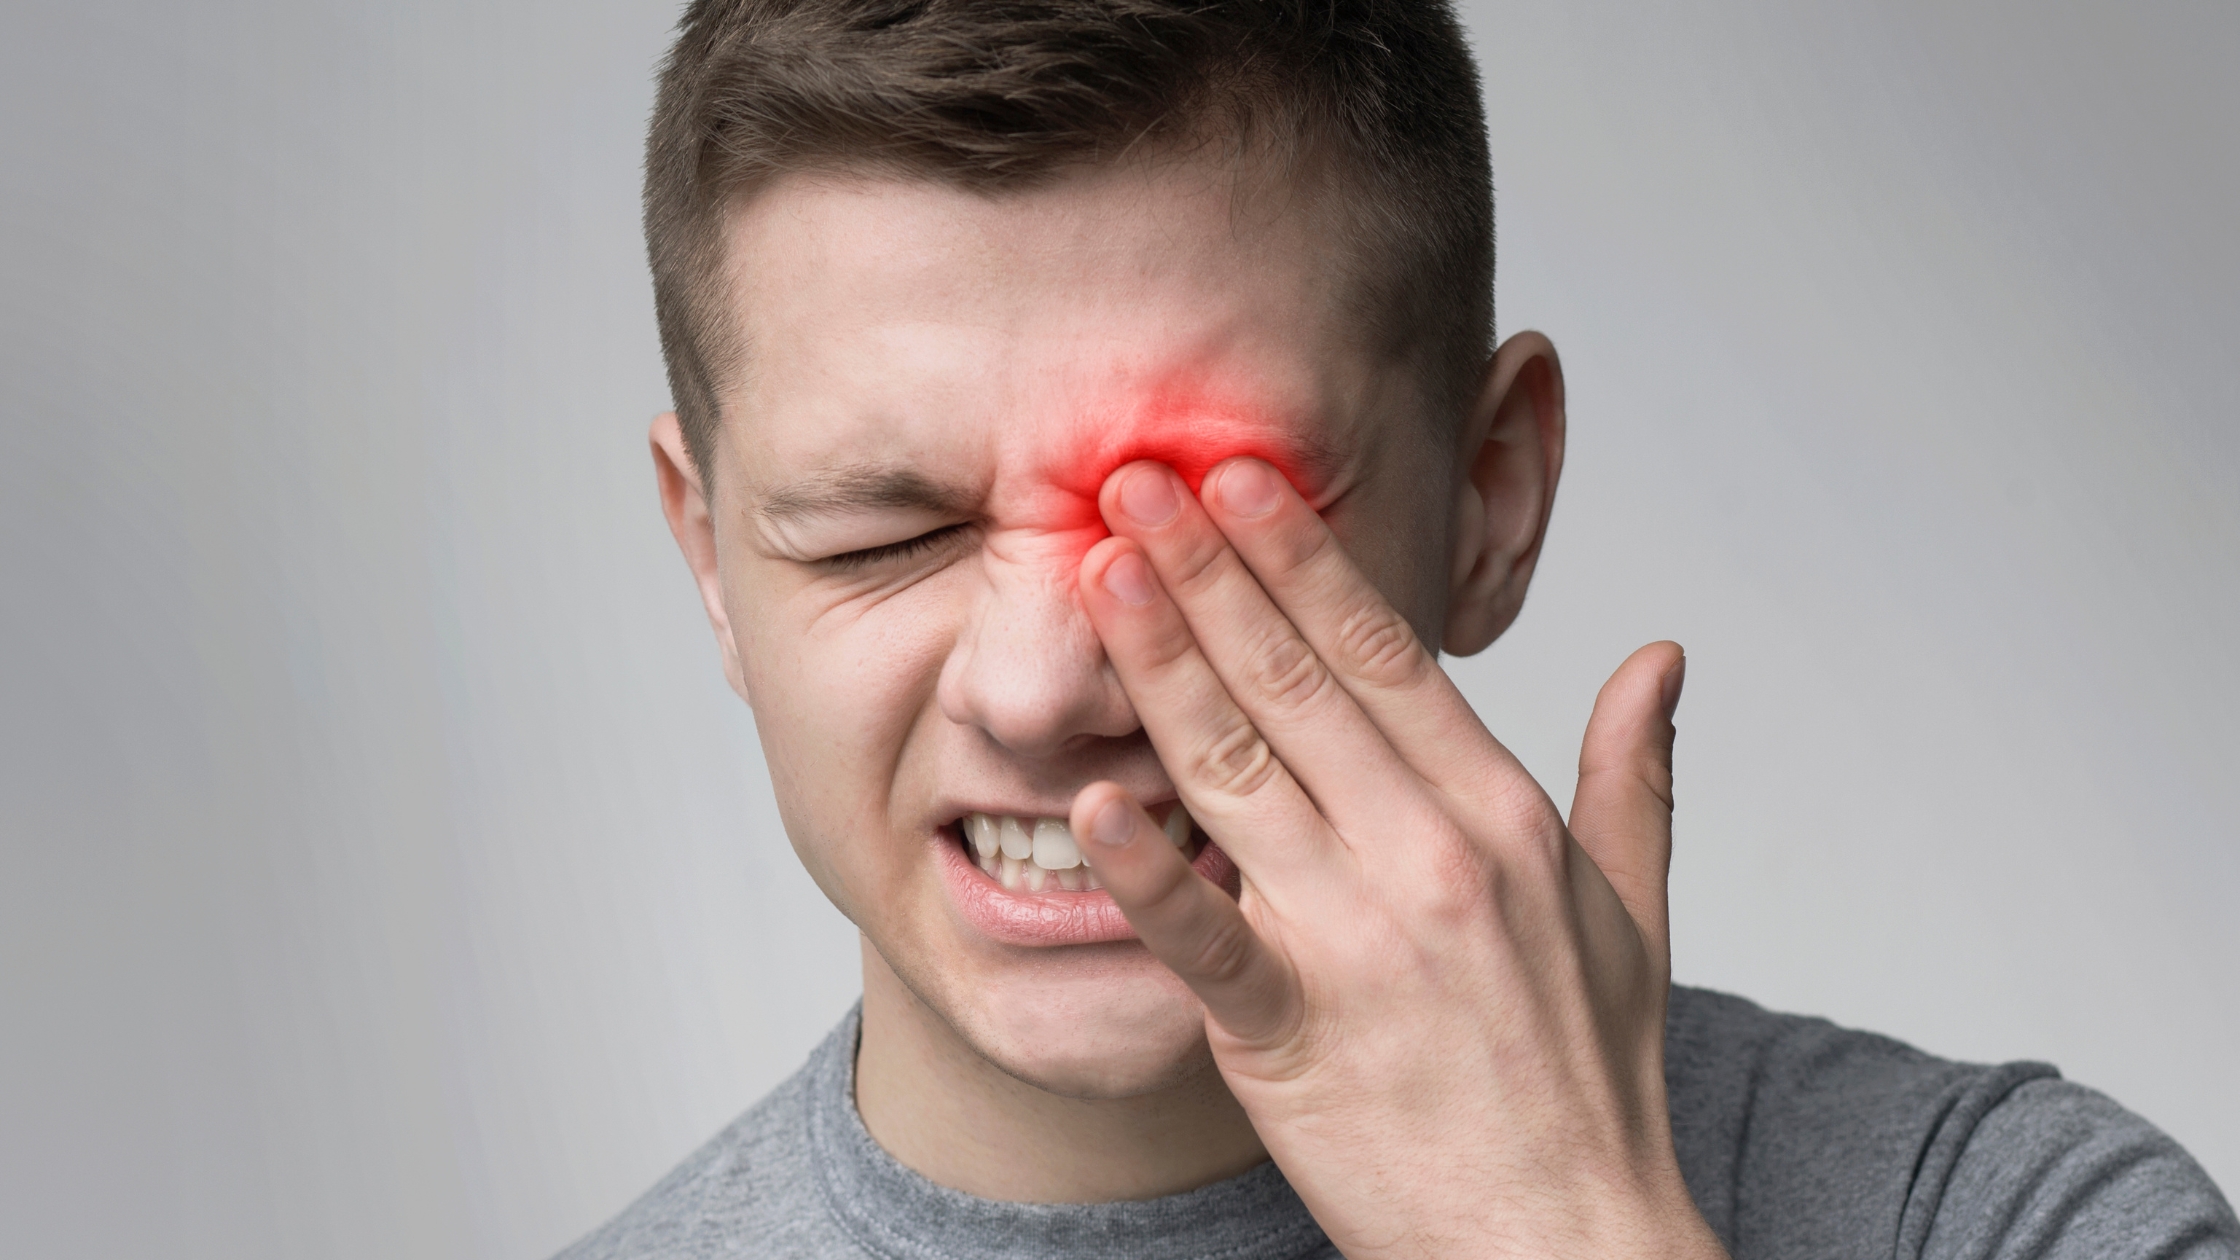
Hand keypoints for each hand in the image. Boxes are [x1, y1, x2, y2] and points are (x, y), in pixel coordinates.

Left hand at [1068, 457, 1724, 1259]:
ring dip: (1162, 661)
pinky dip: (1146, 874)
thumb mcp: (1634, 911)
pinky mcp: (1294, 1035)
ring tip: (1100, 570)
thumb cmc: (1588, 1081)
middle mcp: (1429, 856)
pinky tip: (1092, 800)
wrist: (1566, 1245)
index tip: (1242, 477)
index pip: (1384, 651)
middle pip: (1296, 682)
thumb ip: (1634, 772)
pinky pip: (1206, 939)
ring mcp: (1360, 943)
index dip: (1303, 556)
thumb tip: (1660, 657)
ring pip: (1238, 769)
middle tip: (1137, 475)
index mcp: (1500, 814)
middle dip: (1209, 569)